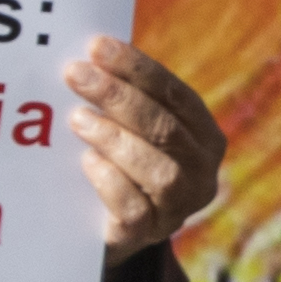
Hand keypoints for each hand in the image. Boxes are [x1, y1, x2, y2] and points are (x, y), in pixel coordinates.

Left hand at [64, 36, 223, 255]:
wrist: (104, 230)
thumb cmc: (119, 163)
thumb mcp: (129, 128)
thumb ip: (122, 97)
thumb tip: (89, 56)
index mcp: (203, 136)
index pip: (176, 95)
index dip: (138, 69)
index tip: (98, 47)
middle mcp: (201, 172)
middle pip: (165, 128)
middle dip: (119, 96)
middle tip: (77, 74)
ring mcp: (178, 207)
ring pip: (159, 170)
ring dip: (114, 138)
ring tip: (77, 119)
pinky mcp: (149, 234)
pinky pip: (135, 209)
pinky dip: (111, 182)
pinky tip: (87, 162)